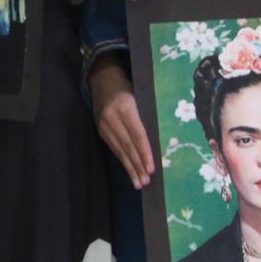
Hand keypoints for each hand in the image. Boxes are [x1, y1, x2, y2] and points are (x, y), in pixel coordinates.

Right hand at [88, 61, 153, 186]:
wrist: (102, 79)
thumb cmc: (127, 87)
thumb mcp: (139, 95)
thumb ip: (145, 115)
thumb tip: (159, 139)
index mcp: (125, 107)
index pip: (137, 134)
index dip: (145, 152)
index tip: (151, 168)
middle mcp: (112, 117)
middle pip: (128, 145)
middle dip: (137, 165)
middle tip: (146, 182)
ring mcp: (104, 124)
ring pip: (120, 150)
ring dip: (130, 168)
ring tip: (138, 183)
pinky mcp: (100, 129)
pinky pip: (113, 147)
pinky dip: (122, 160)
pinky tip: (129, 170)